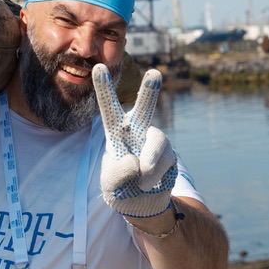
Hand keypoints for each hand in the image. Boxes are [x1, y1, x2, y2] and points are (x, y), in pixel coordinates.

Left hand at [92, 64, 176, 218]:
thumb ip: (118, 174)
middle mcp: (139, 131)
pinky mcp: (170, 155)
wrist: (143, 203)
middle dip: (150, 92)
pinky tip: (148, 183)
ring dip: (148, 165)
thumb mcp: (111, 184)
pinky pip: (163, 163)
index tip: (98, 66)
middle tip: (154, 73)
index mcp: (117, 132)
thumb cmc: (121, 188)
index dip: (104, 88)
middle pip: (145, 109)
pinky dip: (153, 177)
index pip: (109, 108)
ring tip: (141, 181)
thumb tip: (138, 163)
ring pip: (157, 143)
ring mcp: (156, 142)